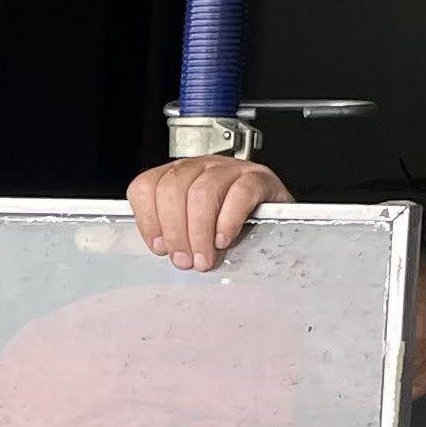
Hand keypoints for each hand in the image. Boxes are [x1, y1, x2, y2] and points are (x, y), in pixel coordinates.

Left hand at [126, 154, 288, 270]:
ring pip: (204, 192)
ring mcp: (231, 169)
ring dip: (200, 232)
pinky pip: (240, 194)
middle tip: (184, 260)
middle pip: (173, 189)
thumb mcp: (196, 228)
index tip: (159, 247)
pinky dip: (228, 221)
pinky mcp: (259, 178)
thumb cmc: (235, 224)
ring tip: (204, 257)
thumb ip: (175, 232)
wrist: (279, 218)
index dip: (148, 219)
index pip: (147, 186)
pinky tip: (224, 240)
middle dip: (176, 231)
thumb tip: (164, 250)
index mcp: (179, 176)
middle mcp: (202, 167)